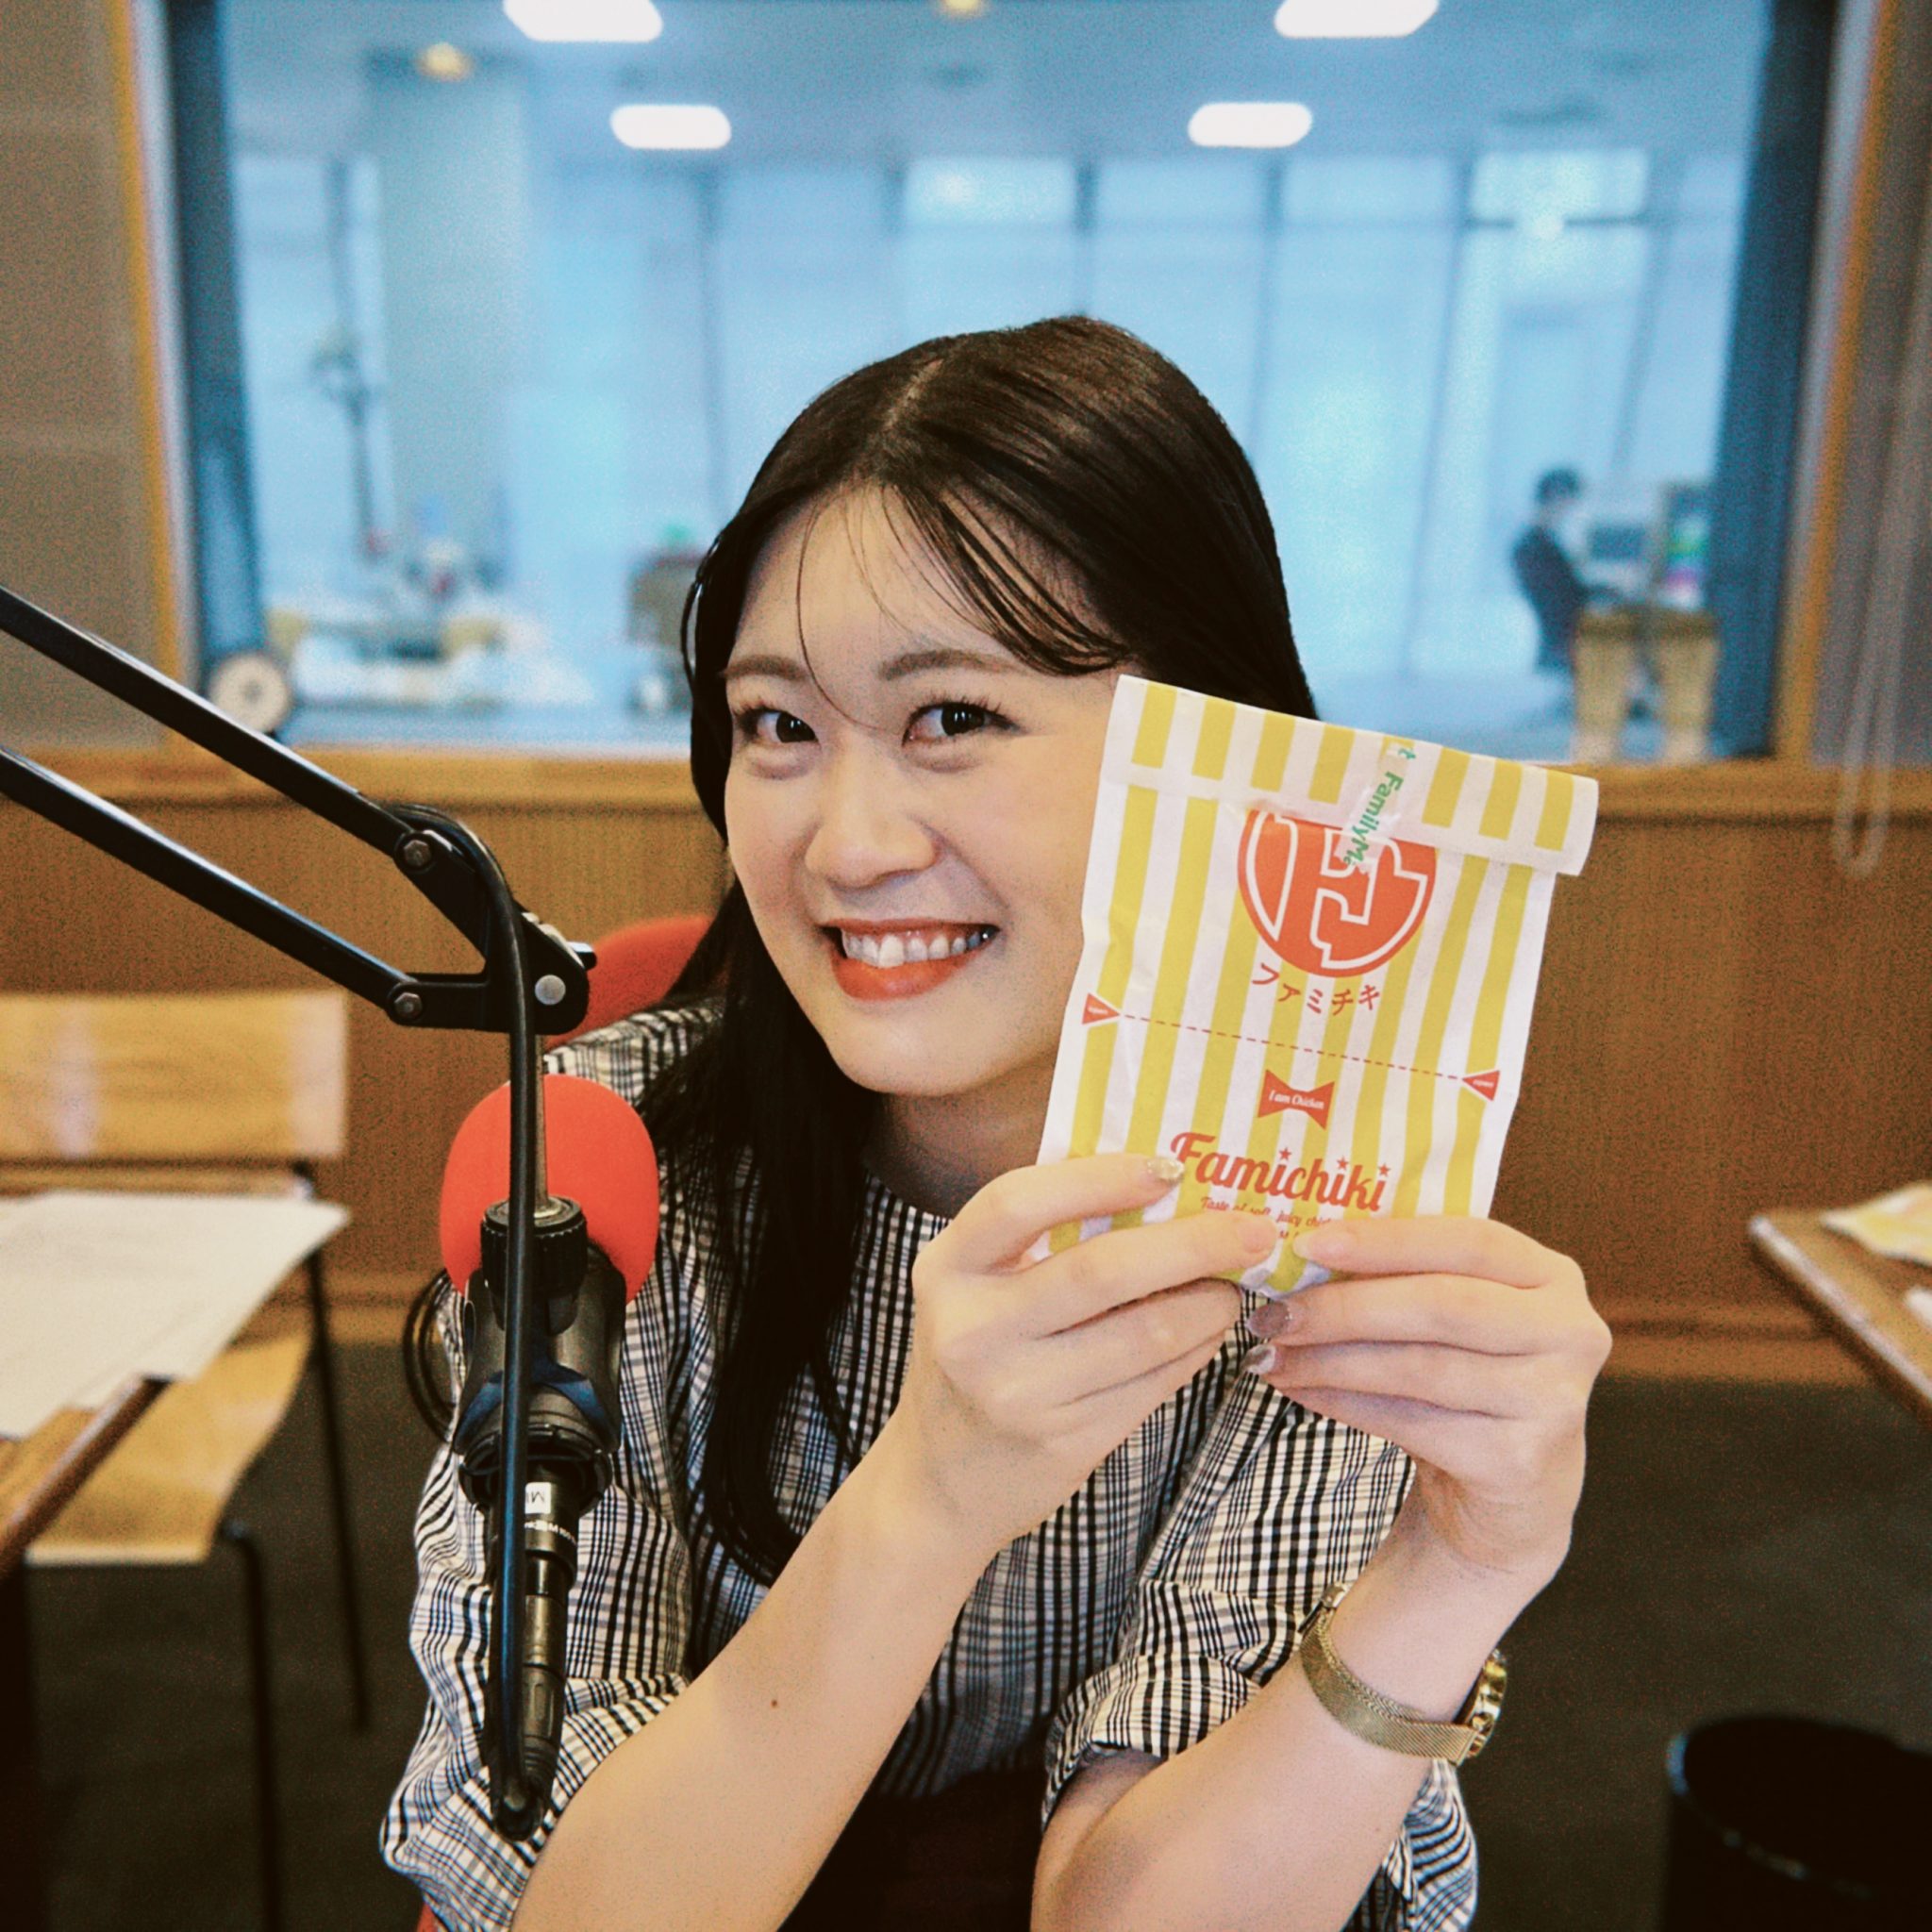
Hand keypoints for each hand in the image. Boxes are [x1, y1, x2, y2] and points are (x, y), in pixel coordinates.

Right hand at [880, 1155, 1271, 1559]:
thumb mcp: (976, 1287)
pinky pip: (1153, 1383)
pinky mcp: (1065, 1442)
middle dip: (1192, 1244)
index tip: (1167, 1168)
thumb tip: (1161, 1183)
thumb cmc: (976, 1355)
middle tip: (1252, 1229)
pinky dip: (1196, 1349)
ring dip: (1209, 1303)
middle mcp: (974, 1331)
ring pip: (1144, 1334)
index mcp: (947, 1269)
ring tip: (1233, 1284)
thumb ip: (1040, 1235)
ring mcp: (1019, 1394)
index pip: (1016, 1203)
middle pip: (1099, 1270)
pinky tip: (1209, 1330)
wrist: (941, 1480)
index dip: (1096, 1179)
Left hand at [1244, 1217, 1610, 1592]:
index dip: (1386, 1240)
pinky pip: (1413, 1422)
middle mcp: (1570, 1332)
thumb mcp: (1451, 1317)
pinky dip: (1346, 1404)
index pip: (1468, 1239)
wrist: (1513, 1495)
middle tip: (1273, 1313)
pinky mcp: (1519, 1460)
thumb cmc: (1467, 1379)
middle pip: (1441, 1306)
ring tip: (1273, 1356)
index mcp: (1551, 1277)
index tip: (1308, 1243)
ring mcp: (1553, 1400)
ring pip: (1420, 1367)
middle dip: (1345, 1307)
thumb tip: (1300, 1249)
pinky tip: (1303, 1392)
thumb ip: (1405, 1275)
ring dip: (1331, 1360)